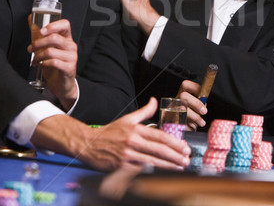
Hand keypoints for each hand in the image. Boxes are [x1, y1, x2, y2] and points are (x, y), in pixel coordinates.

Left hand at [28, 17, 77, 109]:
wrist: (61, 83)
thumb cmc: (55, 64)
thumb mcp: (46, 47)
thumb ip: (38, 33)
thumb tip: (31, 19)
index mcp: (66, 39)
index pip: (65, 25)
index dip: (53, 25)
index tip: (42, 30)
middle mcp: (71, 46)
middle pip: (55, 38)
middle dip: (38, 43)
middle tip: (31, 48)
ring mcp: (71, 57)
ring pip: (51, 51)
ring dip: (38, 56)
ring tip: (35, 60)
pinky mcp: (69, 68)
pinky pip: (53, 62)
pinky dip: (43, 64)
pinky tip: (41, 65)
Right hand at [31, 97, 190, 171]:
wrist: (87, 144)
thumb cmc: (109, 133)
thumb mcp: (127, 119)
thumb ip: (144, 112)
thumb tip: (155, 101)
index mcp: (135, 130)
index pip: (160, 136)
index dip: (174, 143)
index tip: (184, 147)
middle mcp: (132, 142)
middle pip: (159, 150)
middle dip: (175, 156)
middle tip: (186, 159)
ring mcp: (127, 155)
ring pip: (152, 161)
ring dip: (168, 165)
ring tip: (180, 167)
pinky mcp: (121, 167)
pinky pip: (140, 170)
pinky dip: (153, 172)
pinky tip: (163, 173)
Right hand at [176, 80, 206, 130]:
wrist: (178, 130)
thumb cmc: (190, 118)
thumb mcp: (195, 108)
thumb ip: (200, 103)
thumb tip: (204, 101)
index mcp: (181, 95)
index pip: (186, 85)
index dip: (196, 88)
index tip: (204, 96)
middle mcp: (175, 101)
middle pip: (183, 96)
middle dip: (196, 103)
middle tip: (204, 111)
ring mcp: (171, 110)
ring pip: (182, 109)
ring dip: (195, 117)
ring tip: (202, 122)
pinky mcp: (171, 121)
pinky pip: (180, 121)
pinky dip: (189, 125)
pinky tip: (193, 127)